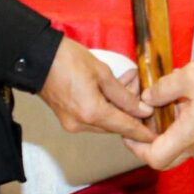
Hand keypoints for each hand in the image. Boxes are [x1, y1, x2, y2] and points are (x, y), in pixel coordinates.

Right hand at [37, 39, 154, 142]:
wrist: (36, 58)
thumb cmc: (67, 59)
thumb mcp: (102, 73)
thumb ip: (124, 95)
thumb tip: (142, 110)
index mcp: (92, 112)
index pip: (125, 127)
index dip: (143, 131)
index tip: (157, 136)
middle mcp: (81, 124)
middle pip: (115, 126)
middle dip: (130, 112)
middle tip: (138, 89)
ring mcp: (72, 124)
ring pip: (105, 123)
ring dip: (117, 109)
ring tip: (125, 83)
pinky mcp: (67, 120)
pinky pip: (93, 119)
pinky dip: (104, 108)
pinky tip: (109, 91)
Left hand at [135, 55, 193, 169]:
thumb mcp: (189, 76)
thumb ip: (163, 88)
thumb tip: (147, 98)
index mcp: (189, 134)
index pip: (154, 158)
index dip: (136, 148)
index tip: (130, 130)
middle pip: (164, 159)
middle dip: (147, 144)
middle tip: (140, 123)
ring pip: (177, 147)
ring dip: (163, 132)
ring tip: (159, 105)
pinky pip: (190, 137)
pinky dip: (178, 125)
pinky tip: (178, 102)